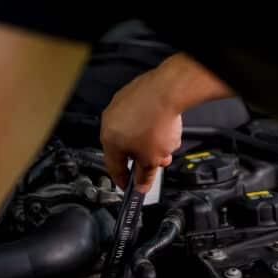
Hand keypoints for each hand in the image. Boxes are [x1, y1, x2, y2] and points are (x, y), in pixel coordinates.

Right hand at [101, 68, 182, 192]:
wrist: (168, 91)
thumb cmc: (157, 120)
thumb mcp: (152, 159)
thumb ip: (145, 175)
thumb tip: (141, 185)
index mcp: (109, 140)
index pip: (113, 168)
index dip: (123, 180)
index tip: (131, 186)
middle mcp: (110, 122)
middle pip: (125, 148)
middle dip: (144, 158)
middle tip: (157, 161)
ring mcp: (119, 106)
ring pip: (133, 132)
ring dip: (149, 141)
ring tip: (166, 143)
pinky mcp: (131, 94)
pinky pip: (139, 116)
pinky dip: (149, 123)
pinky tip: (163, 125)